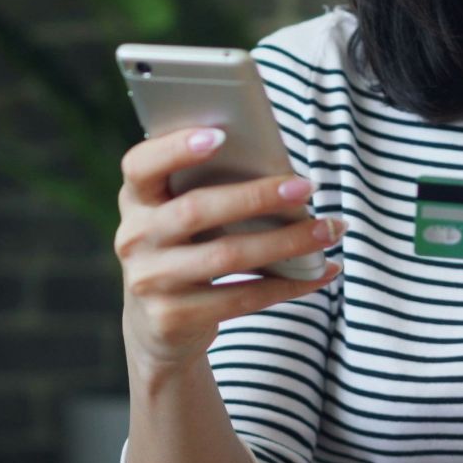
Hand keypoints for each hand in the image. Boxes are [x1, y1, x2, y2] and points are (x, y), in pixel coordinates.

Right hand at [115, 127, 343, 372]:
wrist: (156, 326)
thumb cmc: (183, 250)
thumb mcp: (177, 217)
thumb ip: (205, 191)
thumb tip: (280, 173)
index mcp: (135, 200)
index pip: (140, 165)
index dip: (176, 149)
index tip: (221, 135)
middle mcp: (134, 238)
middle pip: (196, 210)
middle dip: (256, 197)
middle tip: (306, 187)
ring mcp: (149, 281)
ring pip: (227, 256)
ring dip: (286, 242)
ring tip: (328, 230)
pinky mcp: (172, 318)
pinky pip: (241, 298)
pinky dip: (289, 285)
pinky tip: (320, 271)